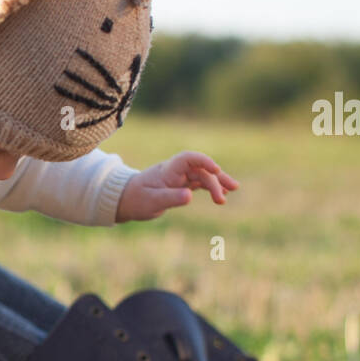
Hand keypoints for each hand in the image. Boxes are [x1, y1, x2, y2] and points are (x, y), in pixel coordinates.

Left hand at [116, 151, 239, 221]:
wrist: (126, 200)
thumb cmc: (137, 199)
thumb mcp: (152, 201)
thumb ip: (171, 198)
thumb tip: (189, 196)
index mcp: (168, 170)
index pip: (188, 159)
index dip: (203, 161)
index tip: (216, 170)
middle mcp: (176, 171)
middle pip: (200, 169)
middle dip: (215, 180)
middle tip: (224, 196)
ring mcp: (179, 177)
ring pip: (203, 176)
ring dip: (217, 182)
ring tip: (232, 190)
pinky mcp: (181, 185)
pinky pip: (200, 183)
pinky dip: (211, 188)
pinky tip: (222, 194)